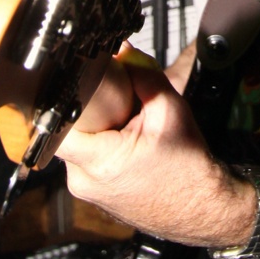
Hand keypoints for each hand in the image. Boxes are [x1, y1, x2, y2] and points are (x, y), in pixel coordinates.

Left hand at [58, 61, 250, 247]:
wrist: (202, 208)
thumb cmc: (188, 168)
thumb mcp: (170, 110)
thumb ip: (144, 75)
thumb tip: (123, 51)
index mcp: (99, 162)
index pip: (58, 123)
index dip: (69, 99)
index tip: (85, 88)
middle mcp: (84, 182)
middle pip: (70, 130)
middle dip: (92, 112)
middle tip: (119, 109)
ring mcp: (87, 191)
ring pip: (79, 144)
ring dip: (98, 130)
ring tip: (127, 130)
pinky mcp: (94, 194)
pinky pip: (87, 160)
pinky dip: (103, 147)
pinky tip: (127, 146)